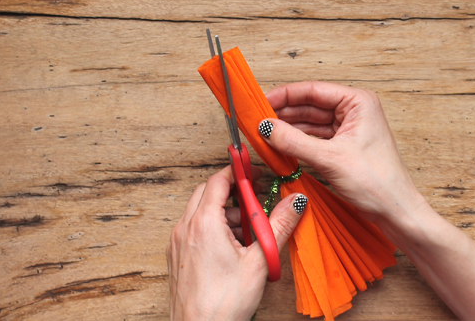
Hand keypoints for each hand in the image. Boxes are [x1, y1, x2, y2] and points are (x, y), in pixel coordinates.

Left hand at [166, 165, 305, 320]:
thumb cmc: (223, 303)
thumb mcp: (260, 260)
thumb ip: (279, 225)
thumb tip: (295, 202)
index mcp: (203, 223)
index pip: (219, 180)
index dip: (238, 171)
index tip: (253, 171)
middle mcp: (185, 228)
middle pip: (208, 192)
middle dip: (233, 191)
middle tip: (254, 198)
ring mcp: (178, 242)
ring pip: (201, 210)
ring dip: (225, 212)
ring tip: (248, 230)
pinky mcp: (178, 255)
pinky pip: (195, 228)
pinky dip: (214, 227)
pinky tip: (233, 247)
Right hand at [262, 81, 425, 223]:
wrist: (395, 212)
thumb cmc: (378, 183)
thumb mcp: (330, 158)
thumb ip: (294, 141)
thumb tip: (266, 127)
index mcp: (358, 102)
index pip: (313, 90)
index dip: (284, 95)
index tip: (261, 103)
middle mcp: (354, 111)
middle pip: (309, 105)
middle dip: (283, 113)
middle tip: (257, 121)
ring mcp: (348, 129)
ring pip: (310, 123)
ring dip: (288, 129)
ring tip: (264, 134)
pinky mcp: (343, 146)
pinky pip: (314, 138)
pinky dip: (297, 142)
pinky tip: (280, 145)